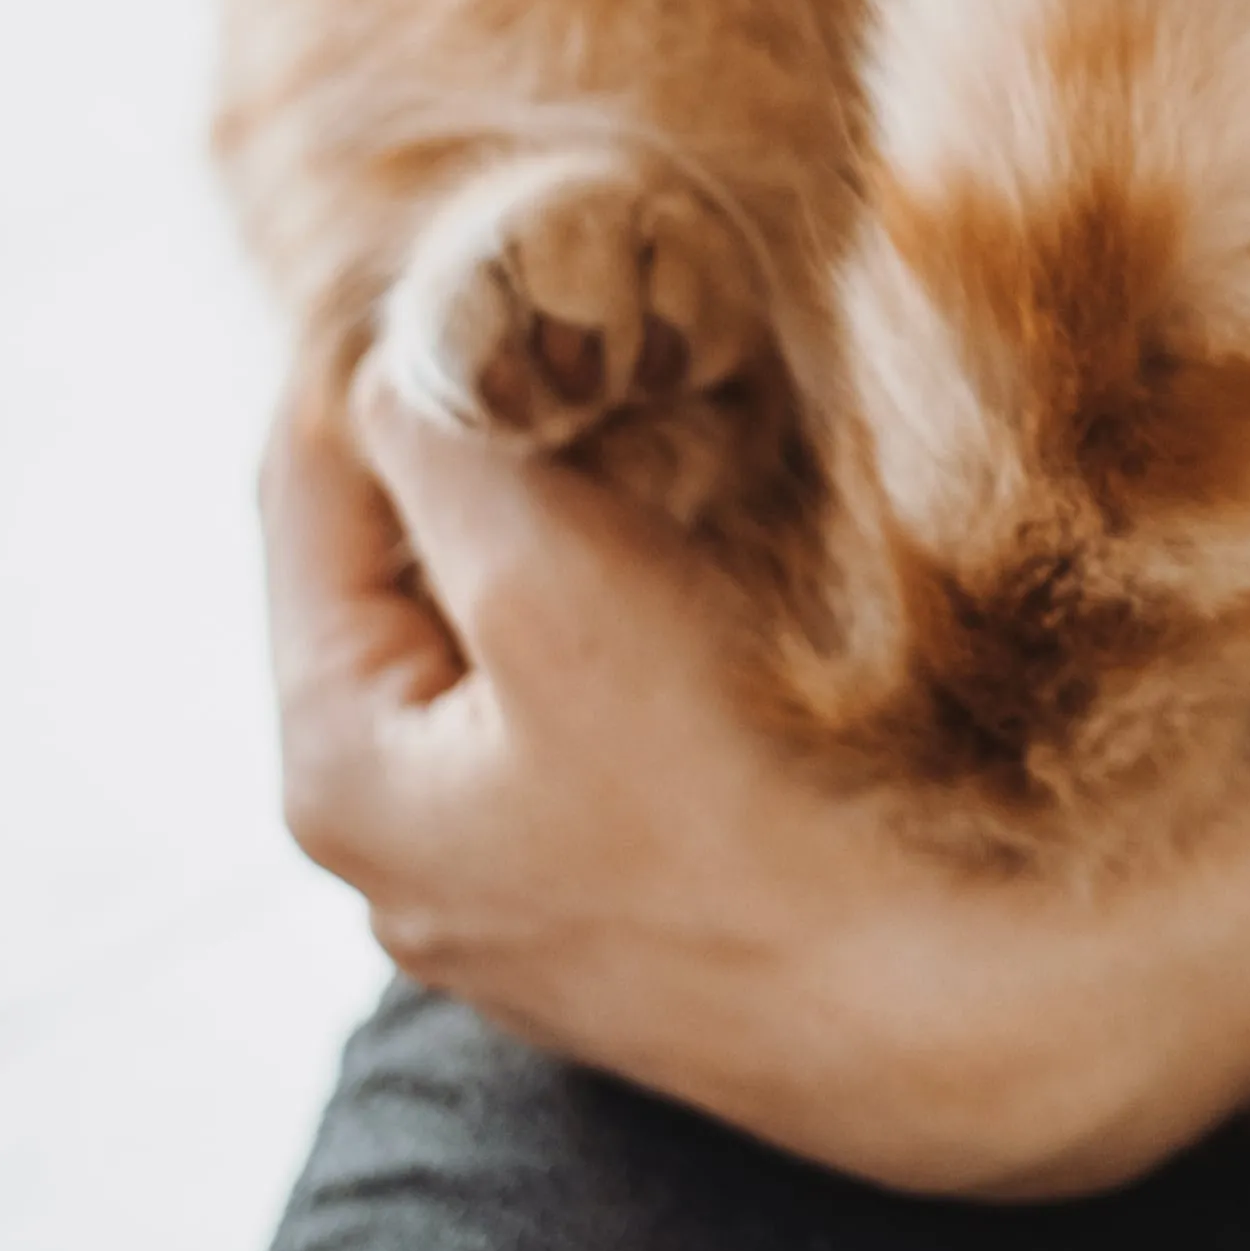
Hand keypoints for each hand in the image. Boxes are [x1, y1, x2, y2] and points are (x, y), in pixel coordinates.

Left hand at [265, 371, 1249, 1192]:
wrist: (942, 1012)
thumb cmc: (747, 810)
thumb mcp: (561, 596)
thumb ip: (453, 452)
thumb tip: (405, 351)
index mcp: (340, 772)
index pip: (308, 481)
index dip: (389, 343)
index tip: (490, 237)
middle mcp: (399, 841)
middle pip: (400, 552)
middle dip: (483, 423)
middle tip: (593, 305)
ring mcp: (511, 873)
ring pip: (498, 619)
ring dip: (563, 504)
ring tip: (662, 405)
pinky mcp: (624, 883)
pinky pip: (582, 691)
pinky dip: (627, 594)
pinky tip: (715, 544)